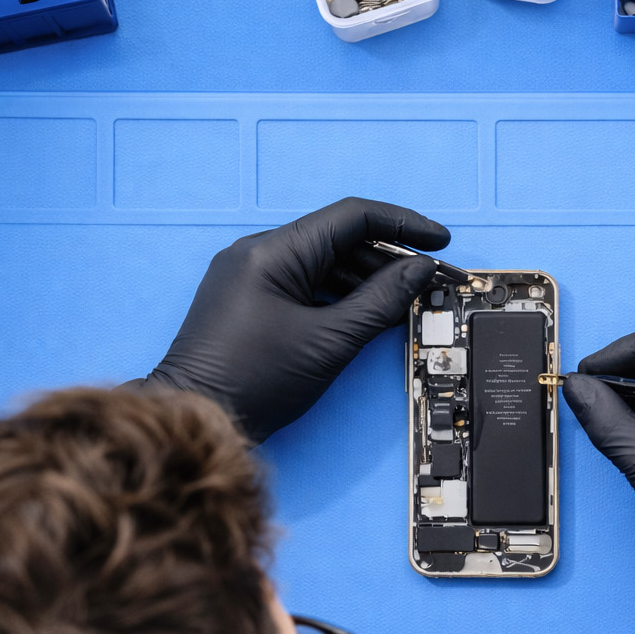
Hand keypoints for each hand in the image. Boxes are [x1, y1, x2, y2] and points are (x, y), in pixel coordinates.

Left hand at [132, 198, 450, 444]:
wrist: (196, 416)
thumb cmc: (251, 382)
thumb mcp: (329, 342)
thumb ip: (380, 303)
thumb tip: (418, 273)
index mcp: (275, 251)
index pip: (353, 217)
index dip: (403, 226)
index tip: (438, 240)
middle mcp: (260, 253)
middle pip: (340, 240)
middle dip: (388, 258)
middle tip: (427, 280)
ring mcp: (252, 276)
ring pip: (324, 264)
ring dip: (367, 280)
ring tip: (404, 302)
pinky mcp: (250, 300)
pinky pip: (305, 285)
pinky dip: (340, 296)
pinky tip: (368, 315)